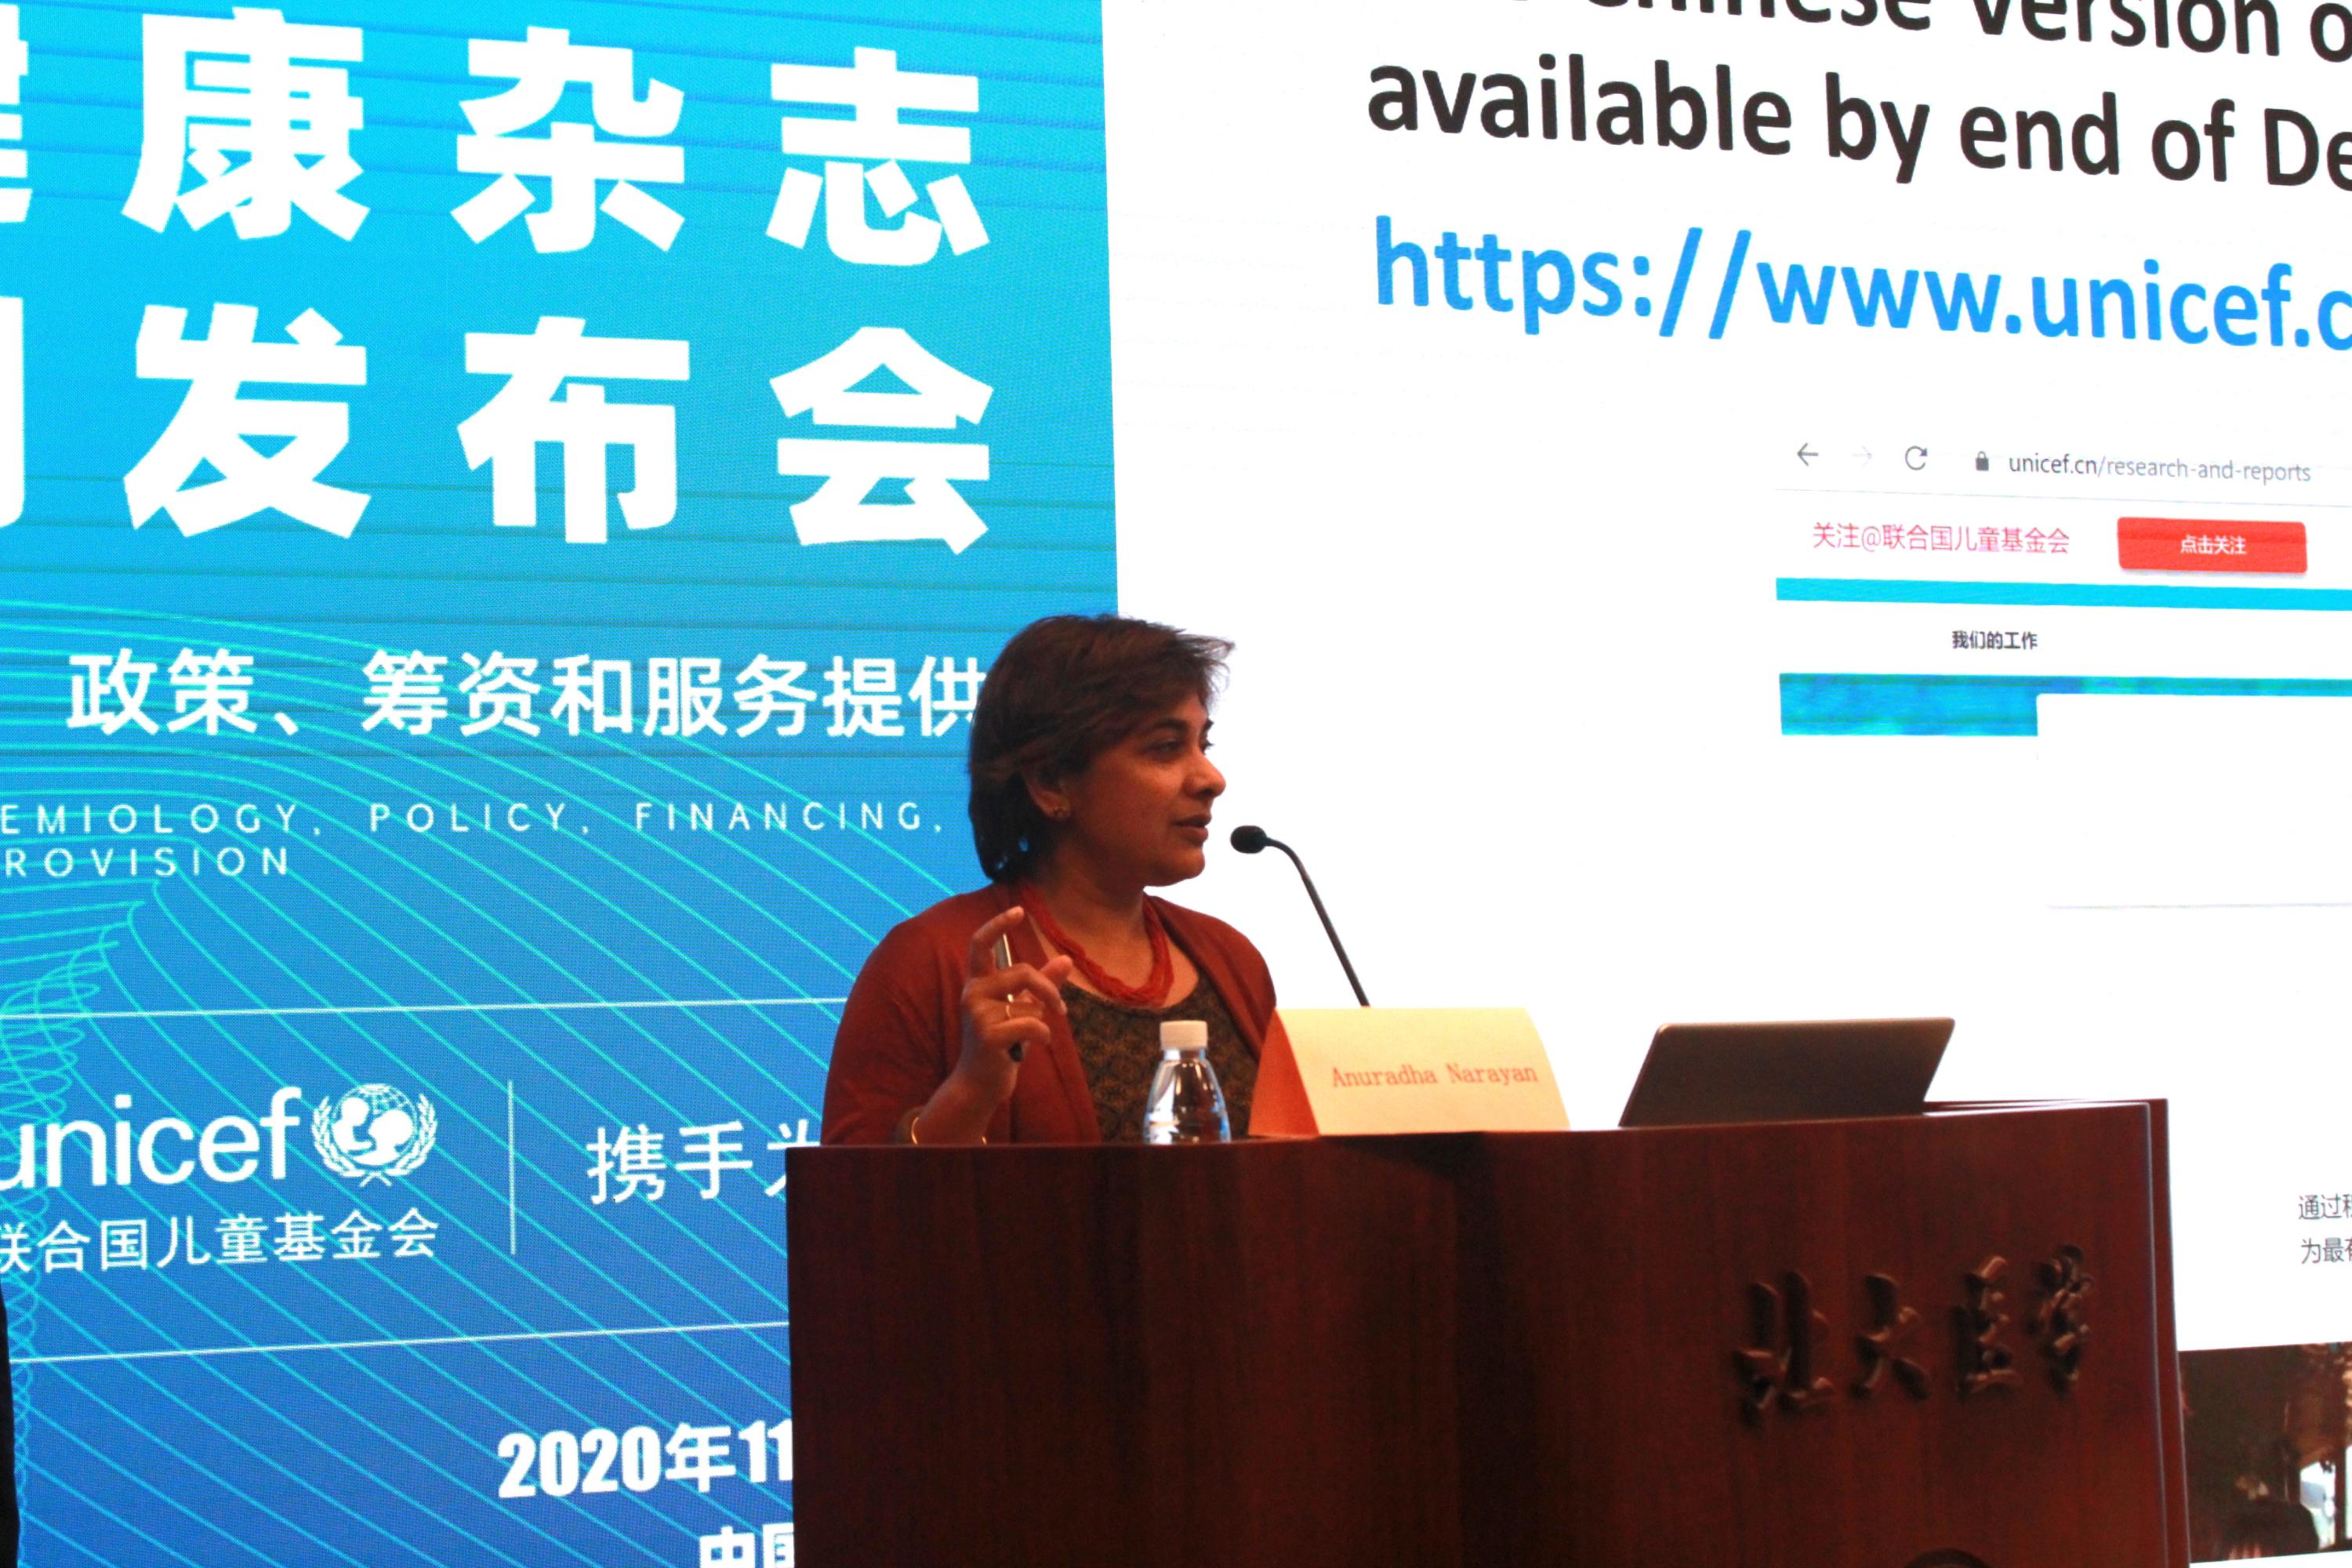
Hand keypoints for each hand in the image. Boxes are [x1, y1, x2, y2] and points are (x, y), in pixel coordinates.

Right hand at [913, 907, 1072, 1142]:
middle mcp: (972, 994)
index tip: (1019, 911)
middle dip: (1048, 987)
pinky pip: (1032, 1024)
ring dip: (1044, 1018)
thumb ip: (1041, 985)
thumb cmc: (1001, 1045)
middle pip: (1022, 971)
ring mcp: (977, 1015)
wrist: (980, 1084)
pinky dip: (1043, 1035)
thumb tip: (1065, 959)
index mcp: (978, 984)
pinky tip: (1038, 1045)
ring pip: (1030, 1002)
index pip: (981, 944)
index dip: (998, 925)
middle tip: (1060, 1009)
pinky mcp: (988, 1036)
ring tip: (1038, 1035)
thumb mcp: (1021, 1010)